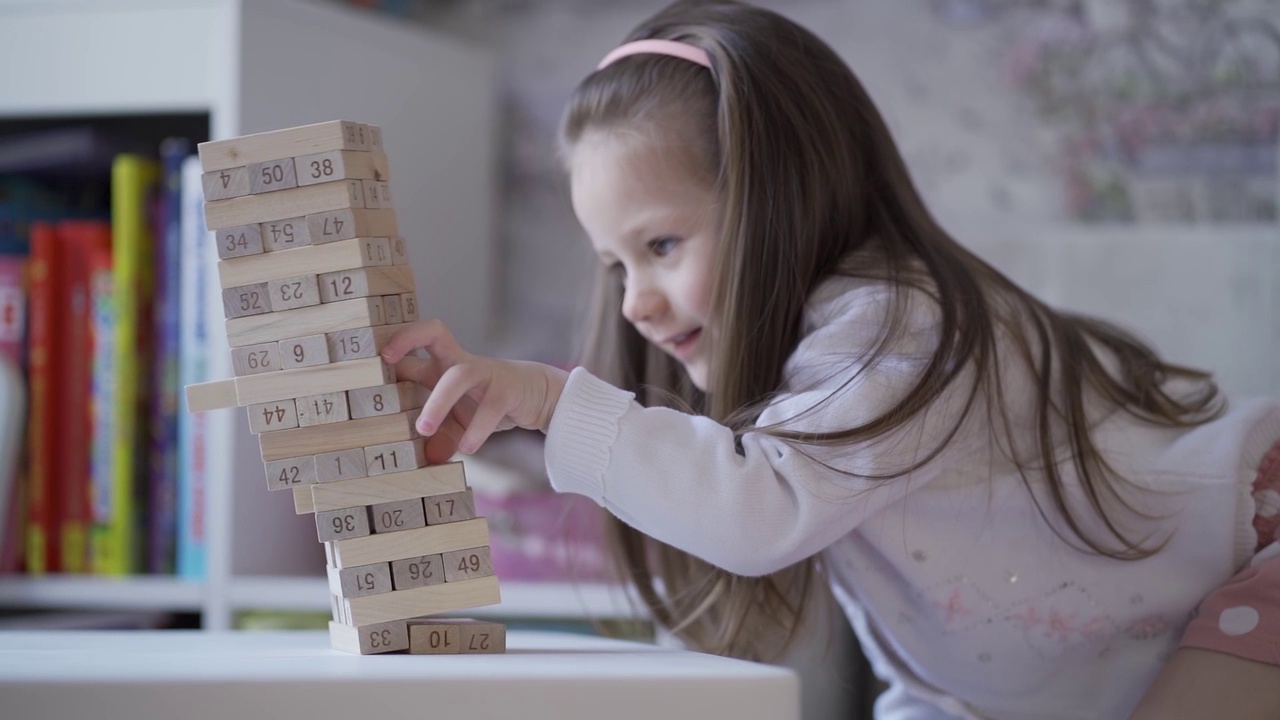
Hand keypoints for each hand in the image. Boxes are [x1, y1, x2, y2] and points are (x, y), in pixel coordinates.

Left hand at [380, 319, 568, 459]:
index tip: (369, 358)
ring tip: (425, 429)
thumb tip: (425, 460)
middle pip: (434, 333)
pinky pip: (489, 407)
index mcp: (442, 364)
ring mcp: (485, 373)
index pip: (415, 343)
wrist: (538, 396)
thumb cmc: (487, 404)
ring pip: (458, 375)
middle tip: (386, 360)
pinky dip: (477, 429)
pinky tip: (469, 447)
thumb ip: (439, 438)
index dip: (392, 343)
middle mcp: (460, 361)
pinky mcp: (507, 389)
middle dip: (407, 340)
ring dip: (438, 401)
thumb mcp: (457, 422)